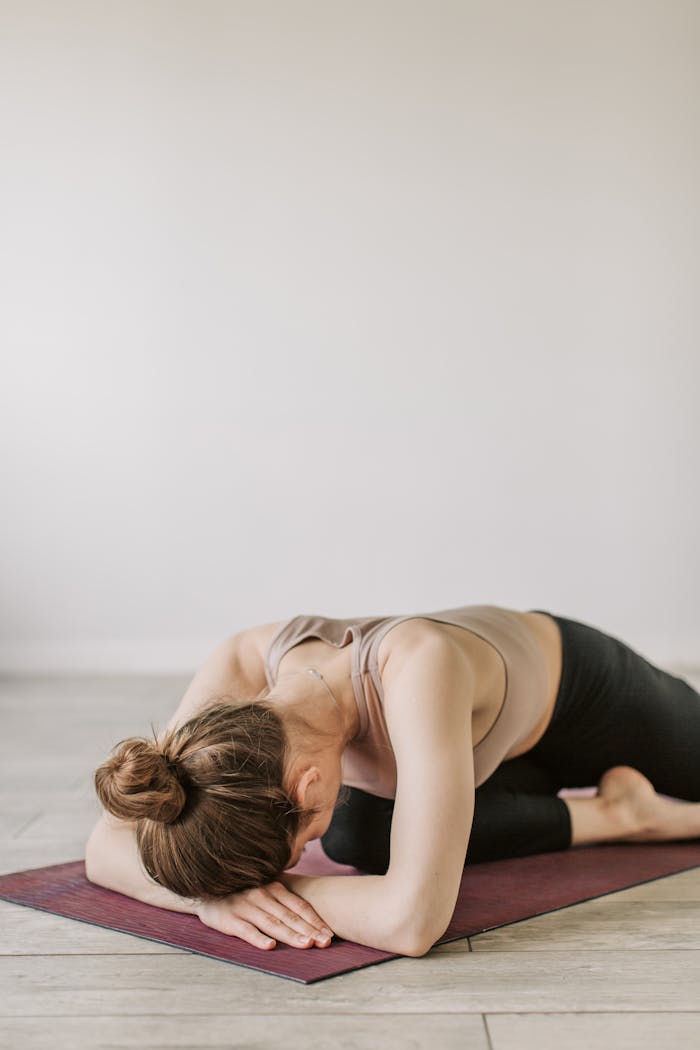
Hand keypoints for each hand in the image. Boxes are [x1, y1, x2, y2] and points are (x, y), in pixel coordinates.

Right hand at [195, 880, 334, 949]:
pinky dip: (259, 938)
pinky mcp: (230, 919)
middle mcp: (262, 895)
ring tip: (306, 944)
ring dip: (290, 935)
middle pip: (290, 916)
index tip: (329, 934)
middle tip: (325, 943)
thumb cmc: (243, 895)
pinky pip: (246, 930)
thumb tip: (310, 922)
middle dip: (309, 930)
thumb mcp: (265, 892)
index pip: (299, 906)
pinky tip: (270, 946)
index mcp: (274, 888)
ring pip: (272, 923)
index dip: (315, 921)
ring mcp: (246, 906)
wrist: (208, 892)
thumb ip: (283, 903)